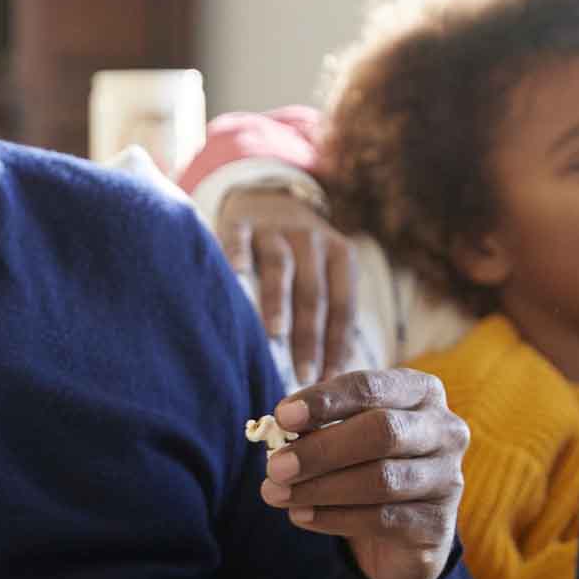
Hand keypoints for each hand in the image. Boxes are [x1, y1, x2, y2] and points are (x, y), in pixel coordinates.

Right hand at [216, 188, 357, 385]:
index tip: (328, 379)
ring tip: (276, 334)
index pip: (343, 305)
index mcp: (339, 254)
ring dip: (279, 302)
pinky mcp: (240, 222)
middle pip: (314, 292)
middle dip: (309, 337)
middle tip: (304, 374)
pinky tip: (235, 275)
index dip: (337, 343)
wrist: (267, 198)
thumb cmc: (298, 256)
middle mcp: (311, 239)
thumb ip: (328, 312)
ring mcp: (274, 228)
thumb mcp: (323, 273)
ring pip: (281, 267)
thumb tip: (333, 375)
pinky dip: (236, 256)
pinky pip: (239, 239)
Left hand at [258, 370, 467, 578]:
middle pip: (382, 432)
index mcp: (420, 392)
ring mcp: (448, 477)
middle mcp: (444, 429)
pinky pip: (382, 519)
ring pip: (381, 480)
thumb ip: (318, 426)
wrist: (399, 530)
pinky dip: (332, 517)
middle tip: (274, 467)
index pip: (371, 387)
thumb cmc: (364, 463)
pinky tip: (300, 515)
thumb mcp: (342, 435)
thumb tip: (278, 429)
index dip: (325, 400)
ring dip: (319, 488)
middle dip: (321, 450)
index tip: (282, 417)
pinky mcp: (438, 522)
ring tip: (276, 494)